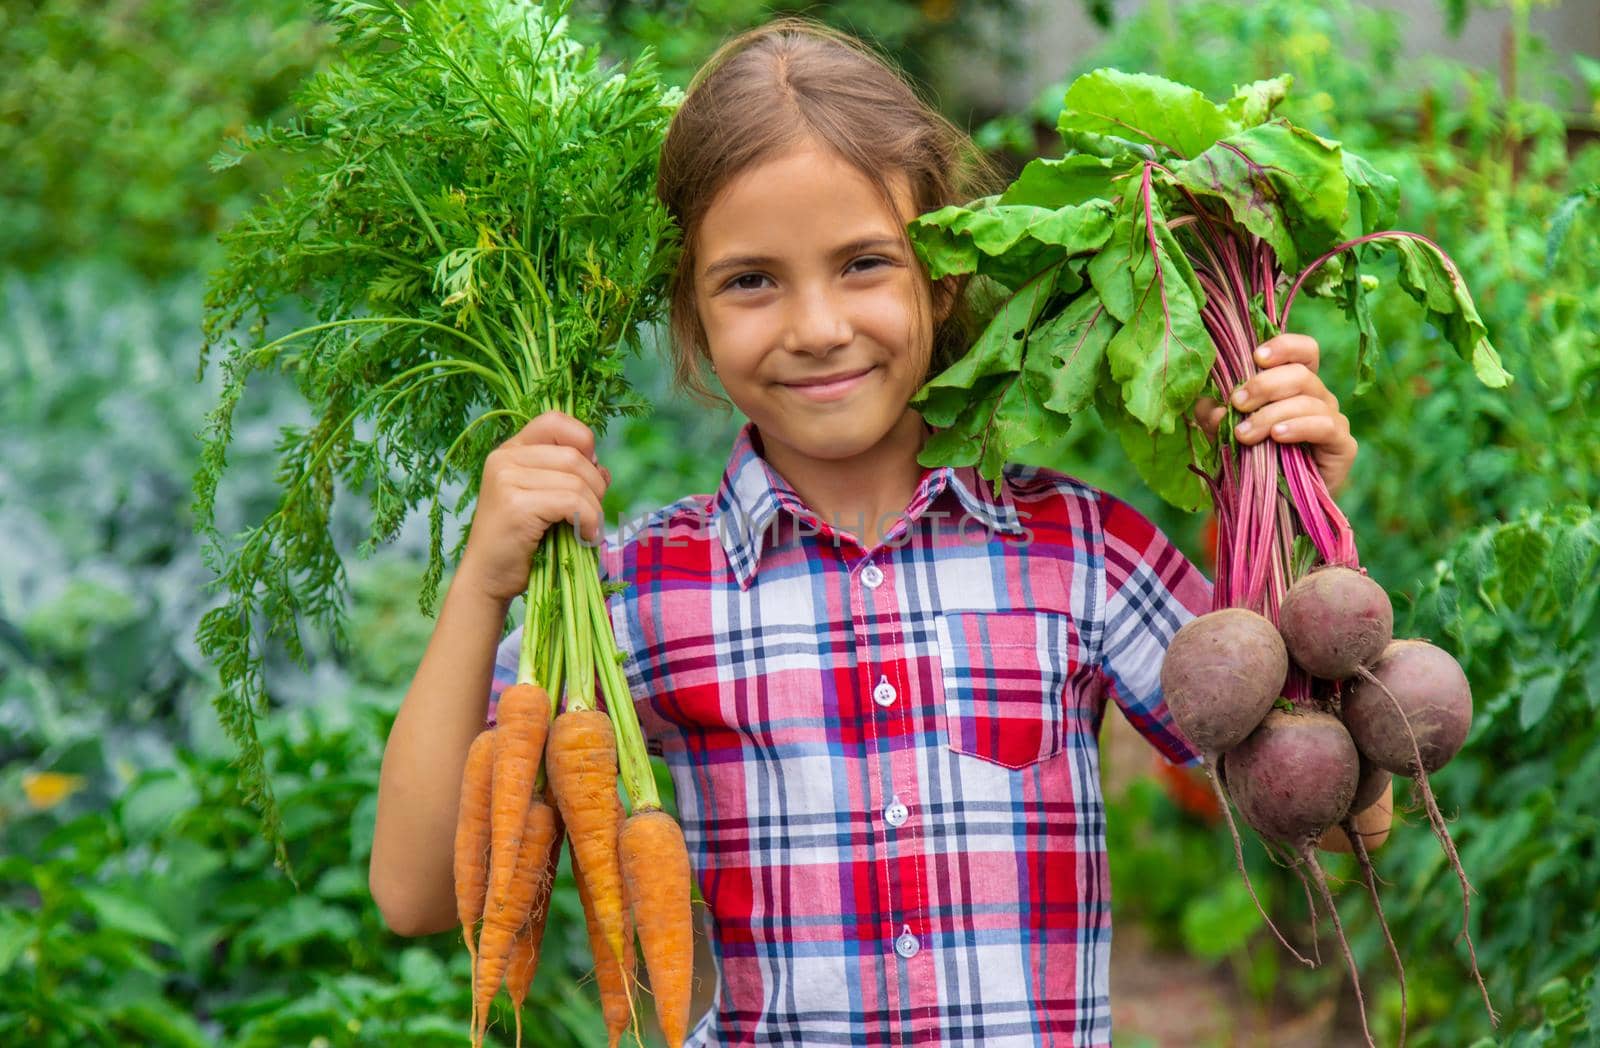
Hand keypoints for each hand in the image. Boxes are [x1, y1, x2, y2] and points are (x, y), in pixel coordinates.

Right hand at [456, 410, 610, 603]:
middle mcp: (504, 458)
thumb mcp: (546, 498)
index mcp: (511, 450)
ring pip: (577, 481)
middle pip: (574, 455)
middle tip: (592, 513)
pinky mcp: (516, 505)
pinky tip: (586, 536)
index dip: (583, 441)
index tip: (589, 473)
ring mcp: (507, 480)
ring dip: (595, 508)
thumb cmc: (522, 541)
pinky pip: (572, 502)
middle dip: (596, 486)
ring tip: (589, 529)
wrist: (488, 578)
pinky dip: (589, 520)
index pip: (556, 421)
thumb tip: (602, 469)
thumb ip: (570, 476)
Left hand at [1194, 333, 1357, 496]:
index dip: (1284, 346)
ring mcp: (1333, 419)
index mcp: (1295, 385)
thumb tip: (1211, 407)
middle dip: (1264, 385)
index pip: (1302, 351)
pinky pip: (1325, 425)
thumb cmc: (1254, 461)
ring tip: (1245, 435)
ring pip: (1308, 400)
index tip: (1256, 357)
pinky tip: (1277, 436)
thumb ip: (1214, 417)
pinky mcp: (1343, 445)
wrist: (1277, 506)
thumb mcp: (1225, 434)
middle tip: (1237, 403)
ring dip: (1271, 414)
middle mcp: (1318, 397)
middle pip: (1301, 374)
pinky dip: (1299, 427)